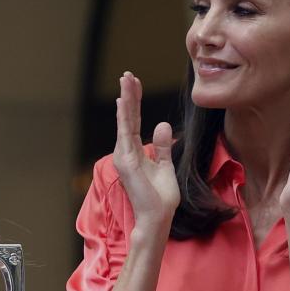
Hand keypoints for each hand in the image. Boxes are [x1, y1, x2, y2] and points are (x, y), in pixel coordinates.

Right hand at [112, 72, 180, 229]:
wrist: (158, 216)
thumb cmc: (161, 196)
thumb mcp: (165, 165)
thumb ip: (163, 146)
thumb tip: (162, 124)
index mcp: (135, 152)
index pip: (134, 121)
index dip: (135, 102)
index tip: (135, 83)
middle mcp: (126, 151)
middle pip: (128, 117)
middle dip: (128, 94)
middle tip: (128, 74)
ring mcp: (124, 155)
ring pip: (125, 121)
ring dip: (126, 100)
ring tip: (126, 80)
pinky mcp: (127, 161)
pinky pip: (125, 134)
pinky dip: (124, 117)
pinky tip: (124, 101)